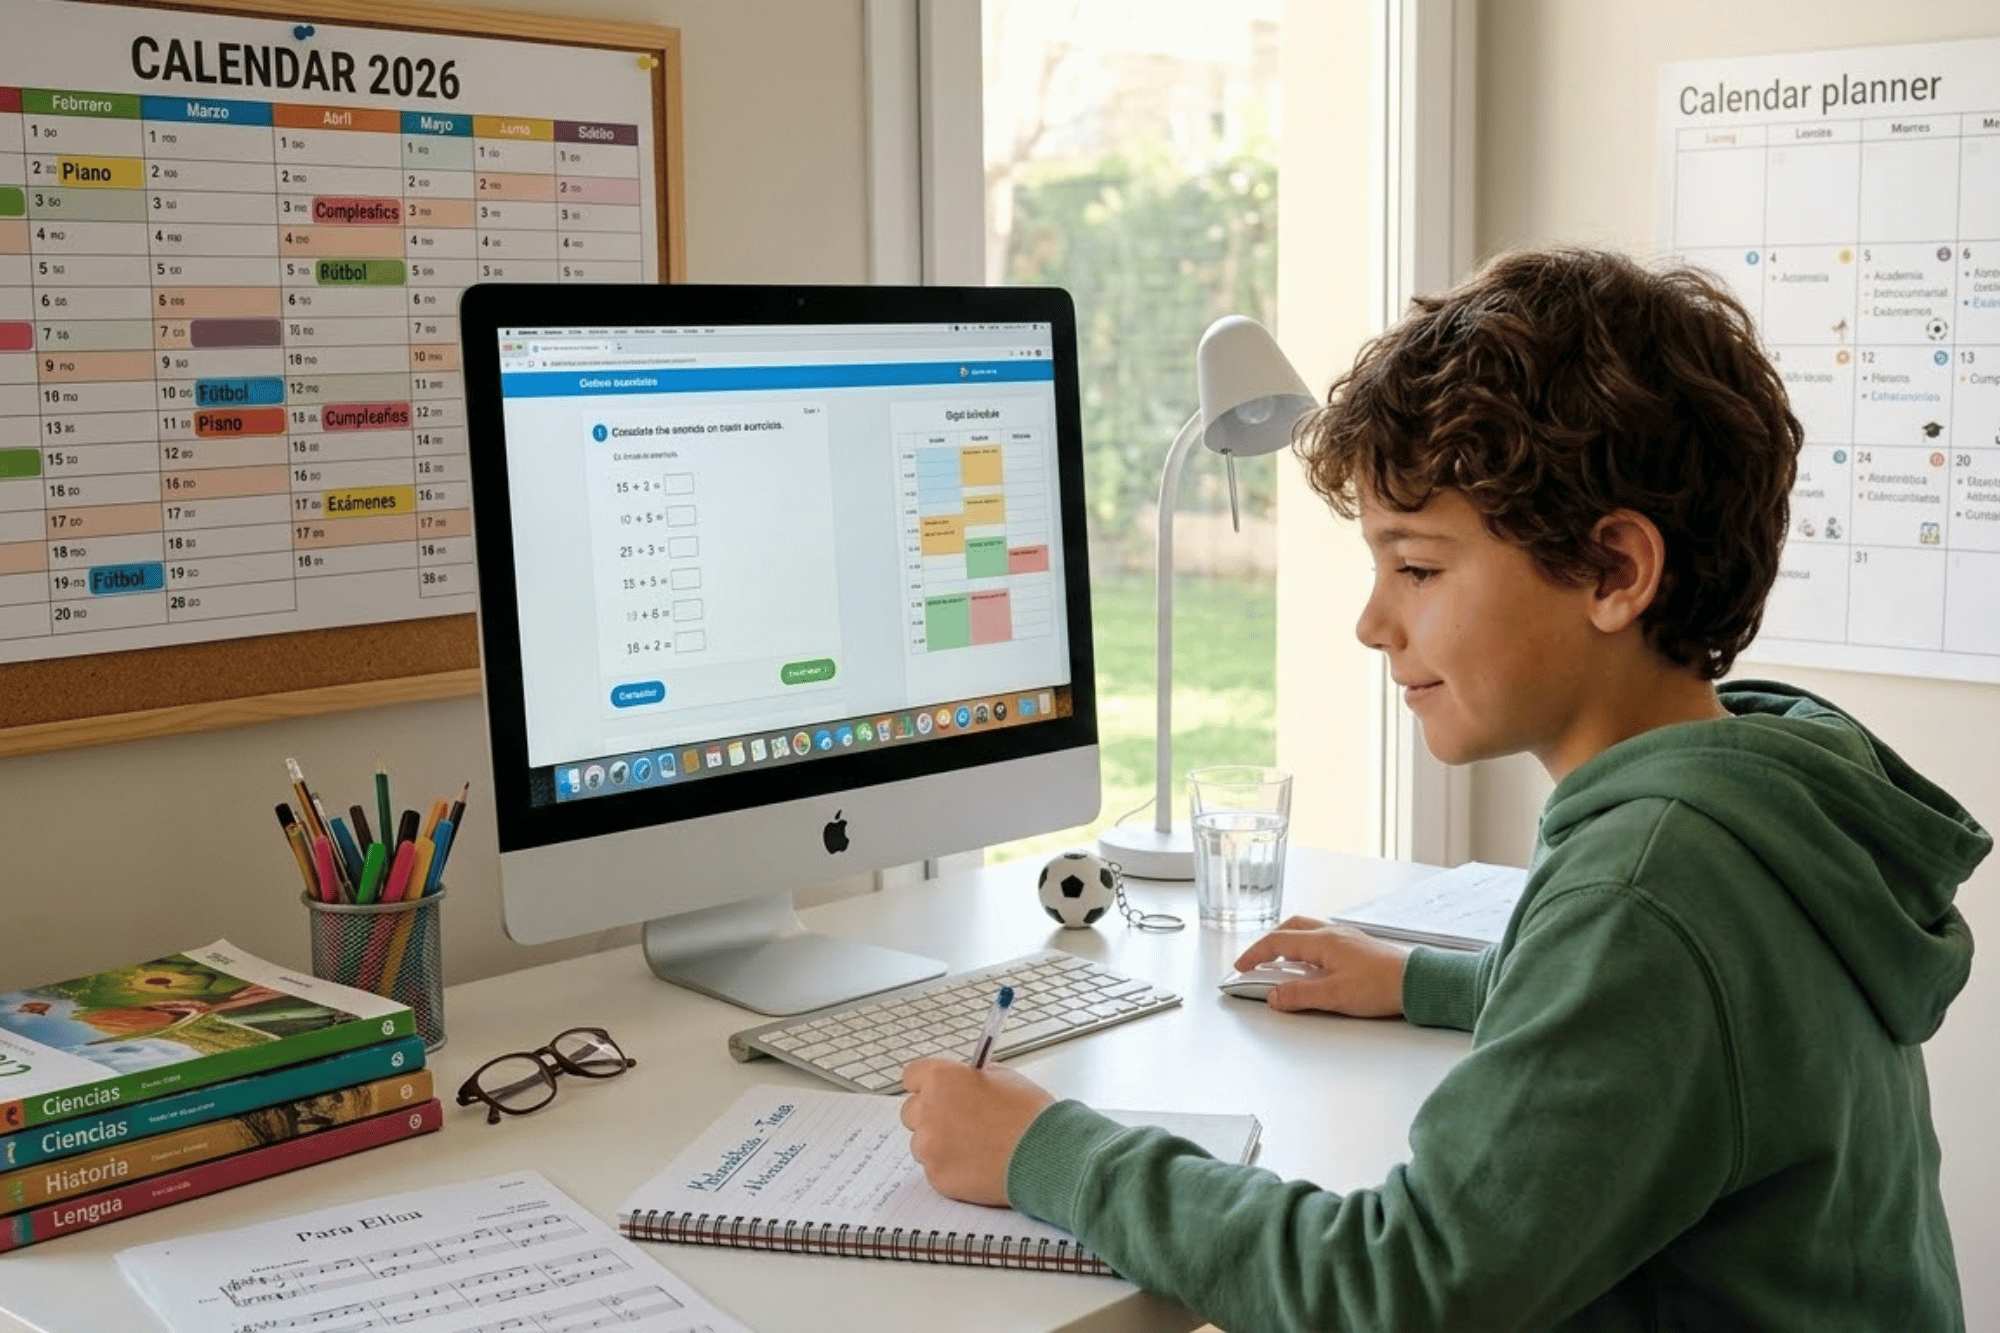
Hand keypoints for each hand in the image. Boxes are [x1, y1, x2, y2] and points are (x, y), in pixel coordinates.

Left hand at [900, 1058, 1055, 1205]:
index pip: (912, 1076)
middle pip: (911, 1112)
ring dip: (940, 1144)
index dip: (926, 1084)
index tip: (934, 1092)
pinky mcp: (937, 1176)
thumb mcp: (1002, 1077)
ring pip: (922, 1144)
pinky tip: (978, 1164)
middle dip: (930, 1116)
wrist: (1045, 1154)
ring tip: (975, 1147)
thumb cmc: (1029, 1114)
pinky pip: (936, 1169)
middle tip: (958, 1123)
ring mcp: (930, 1146)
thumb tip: (960, 1084)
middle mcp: (928, 1111)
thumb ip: (970, 1079)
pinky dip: (952, 1168)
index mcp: (941, 1079)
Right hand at [1234, 916, 1410, 1016]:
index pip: (1278, 942)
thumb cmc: (1381, 986)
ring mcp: (1346, 938)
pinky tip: (1311, 966)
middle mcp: (1333, 934)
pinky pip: (1322, 939)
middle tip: (1257, 961)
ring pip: (1307, 932)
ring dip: (1288, 943)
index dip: (1256, 954)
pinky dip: (1306, 948)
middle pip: (1291, 928)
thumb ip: (1299, 995)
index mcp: (1323, 941)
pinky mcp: (1357, 947)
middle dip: (1269, 943)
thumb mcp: (1334, 995)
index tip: (1241, 967)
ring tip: (1280, 963)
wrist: (1418, 982)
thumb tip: (1273, 995)